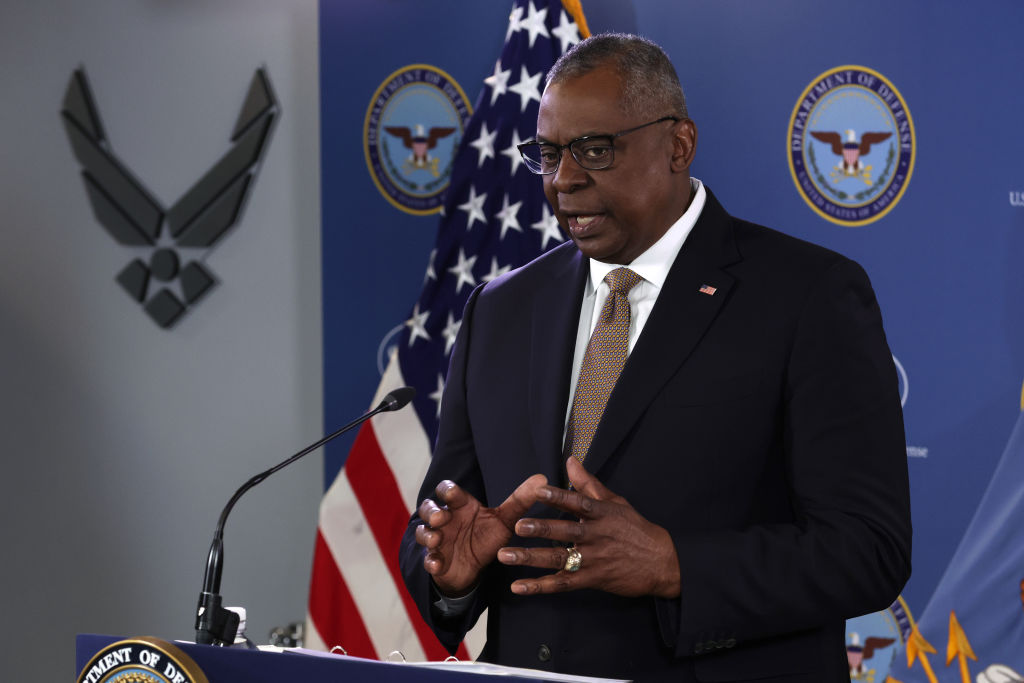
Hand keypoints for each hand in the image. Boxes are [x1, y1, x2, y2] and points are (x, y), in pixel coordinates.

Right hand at [416, 474, 546, 596]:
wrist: (474, 567)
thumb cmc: (486, 536)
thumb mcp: (505, 520)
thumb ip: (520, 501)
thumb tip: (543, 479)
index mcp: (460, 505)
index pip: (448, 490)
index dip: (448, 491)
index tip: (453, 495)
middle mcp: (444, 519)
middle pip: (428, 508)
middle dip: (432, 511)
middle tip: (440, 518)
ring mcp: (436, 539)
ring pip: (423, 532)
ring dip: (427, 534)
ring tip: (436, 539)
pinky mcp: (435, 559)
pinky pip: (427, 559)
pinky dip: (430, 561)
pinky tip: (436, 564)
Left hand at [497, 457, 680, 598]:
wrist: (662, 562)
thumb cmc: (635, 529)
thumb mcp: (616, 503)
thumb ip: (589, 484)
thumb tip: (570, 461)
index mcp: (602, 514)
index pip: (578, 503)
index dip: (558, 496)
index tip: (538, 490)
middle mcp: (596, 536)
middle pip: (565, 532)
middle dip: (540, 529)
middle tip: (517, 526)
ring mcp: (594, 559)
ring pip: (559, 558)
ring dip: (531, 558)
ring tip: (506, 556)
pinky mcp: (592, 579)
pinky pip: (562, 583)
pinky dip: (540, 586)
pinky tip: (518, 586)